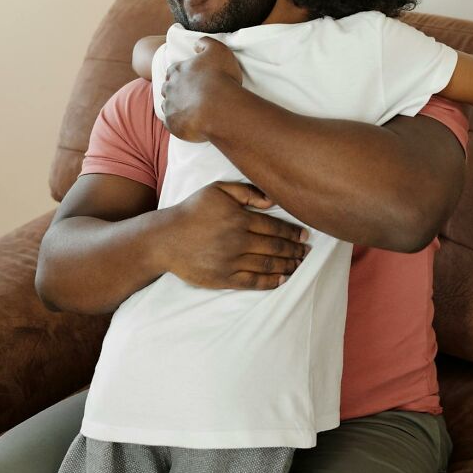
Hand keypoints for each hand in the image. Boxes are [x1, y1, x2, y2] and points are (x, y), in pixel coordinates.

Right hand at [155, 181, 309, 288]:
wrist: (165, 239)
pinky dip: (270, 282)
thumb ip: (246, 192)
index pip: (275, 227)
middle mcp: (238, 241)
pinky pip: (253, 282)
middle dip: (294, 250)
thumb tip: (273, 200)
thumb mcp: (217, 190)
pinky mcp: (223, 278)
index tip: (305, 235)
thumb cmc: (192, 211)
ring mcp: (231, 262)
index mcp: (239, 219)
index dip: (293, 232)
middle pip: (275, 247)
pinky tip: (282, 279)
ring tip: (298, 264)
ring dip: (287, 265)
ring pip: (267, 265)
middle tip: (306, 252)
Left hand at [161, 37, 242, 141]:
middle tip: (191, 96)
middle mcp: (170, 87)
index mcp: (178, 70)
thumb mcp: (219, 50)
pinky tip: (189, 124)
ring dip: (176, 107)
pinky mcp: (172, 124)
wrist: (220, 108)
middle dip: (176, 91)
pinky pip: (170, 123)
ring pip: (168, 106)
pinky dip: (177, 123)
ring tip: (191, 111)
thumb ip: (206, 43)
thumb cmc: (221, 78)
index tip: (190, 79)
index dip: (181, 75)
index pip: (173, 71)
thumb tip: (196, 43)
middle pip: (168, 88)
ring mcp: (170, 106)